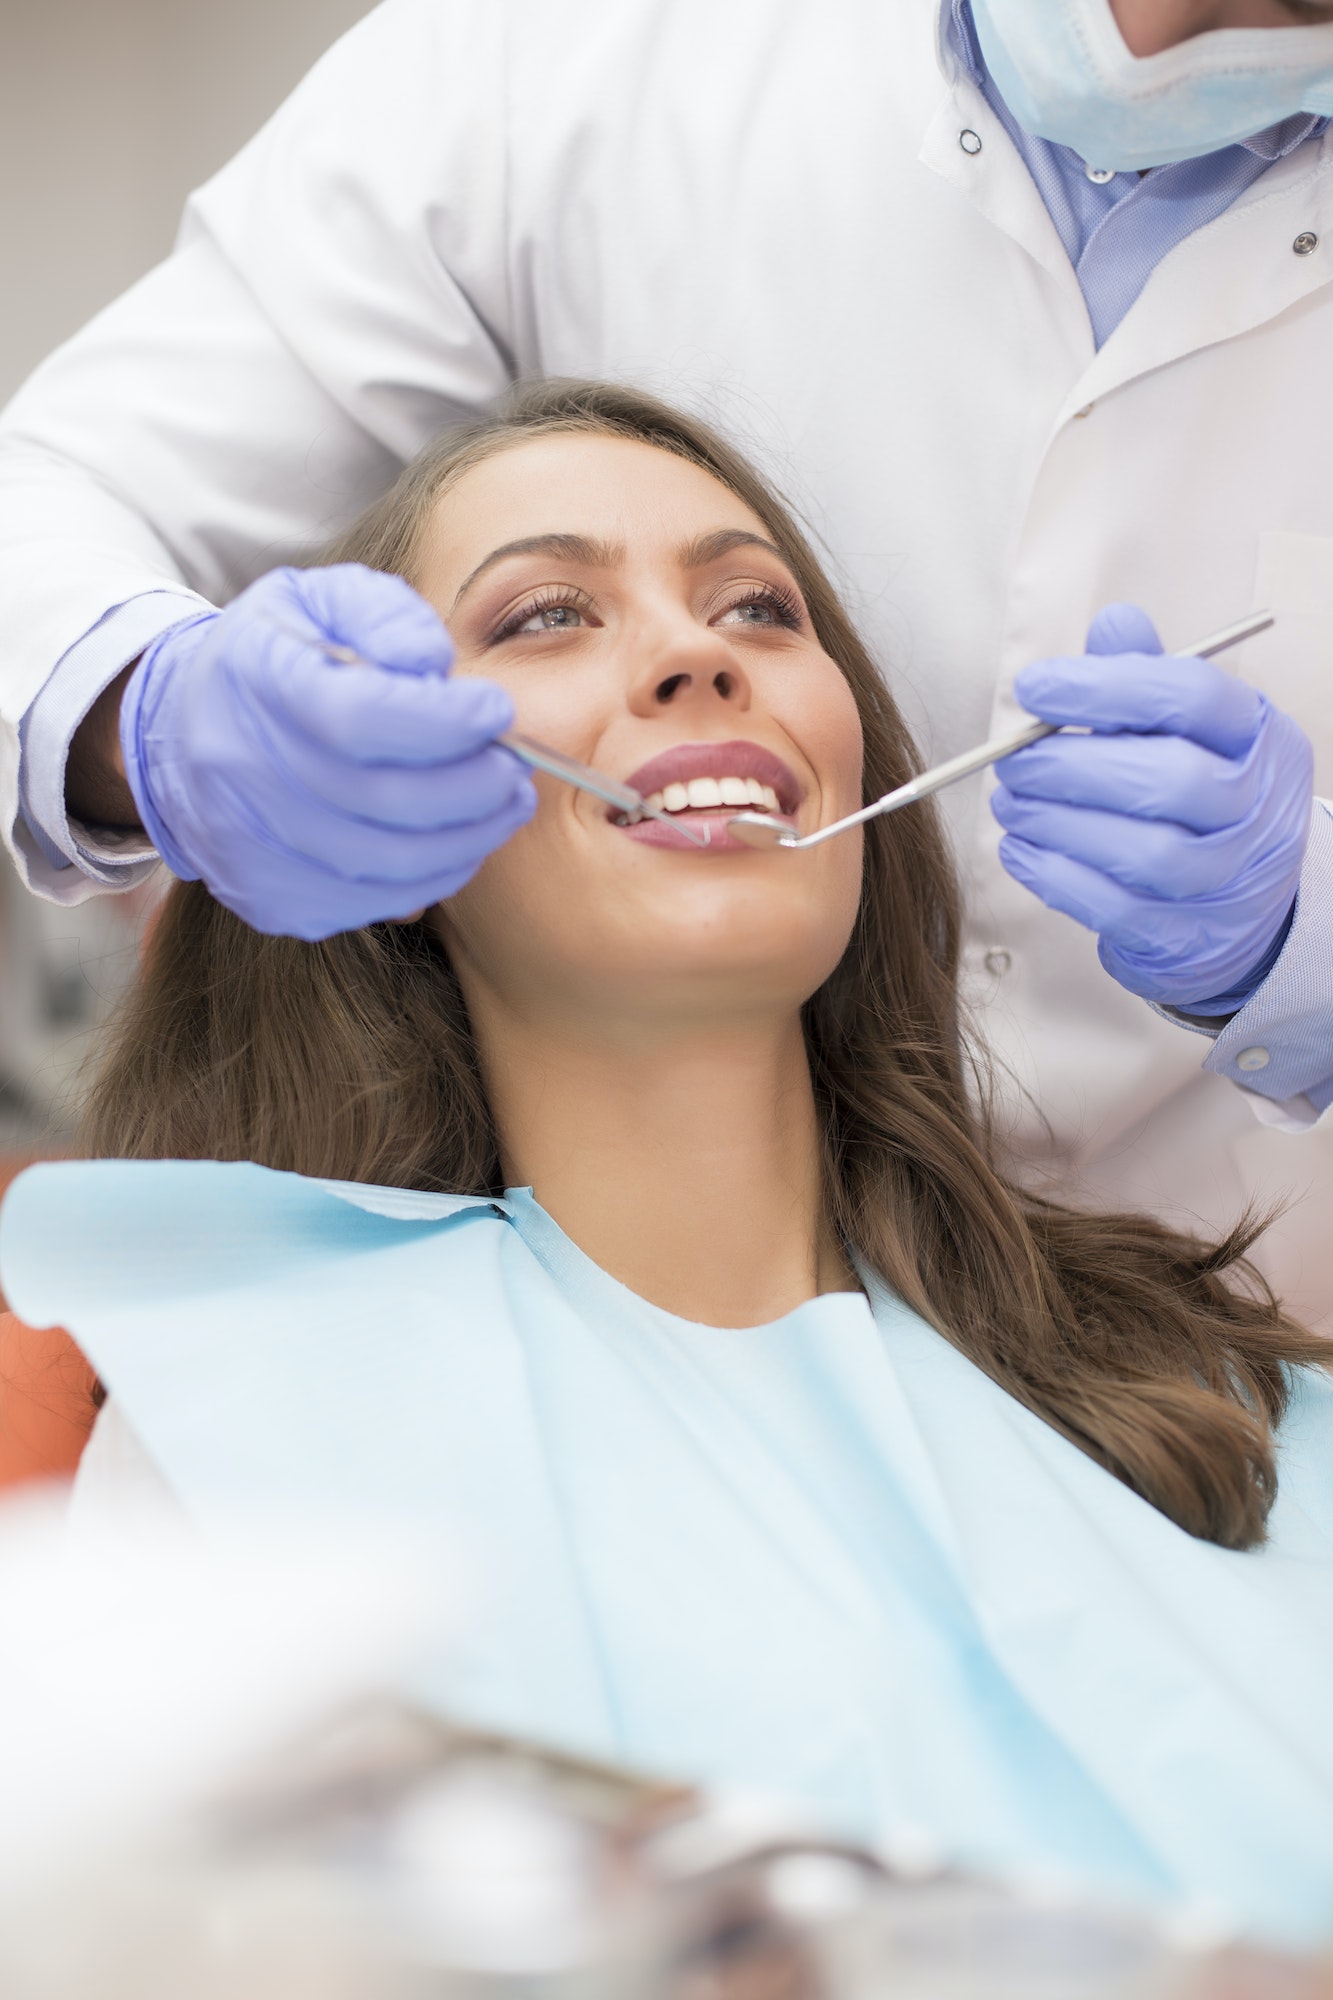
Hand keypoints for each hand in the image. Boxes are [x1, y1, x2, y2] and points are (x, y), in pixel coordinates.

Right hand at [121, 564, 534, 939]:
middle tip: (514, 767)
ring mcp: (252, 848)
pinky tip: (461, 839)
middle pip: (384, 801)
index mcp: (254, 683)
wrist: (181, 734)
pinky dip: (435, 875)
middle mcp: (241, 773)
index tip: (495, 711)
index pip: (358, 718)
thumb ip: (385, 616)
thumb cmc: (276, 658)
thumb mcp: (321, 601)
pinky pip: (376, 902)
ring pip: (389, 864)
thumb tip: (436, 665)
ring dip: (469, 837)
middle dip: (473, 786)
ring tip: (506, 802)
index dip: (443, 723)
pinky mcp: (272, 899)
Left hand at [991, 603, 1314, 1010]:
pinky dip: (1054, 876)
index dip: (1104, 688)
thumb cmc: (1196, 796)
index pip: (1190, 697)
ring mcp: (1228, 877)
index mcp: (1258, 735)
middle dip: (1072, 767)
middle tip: (1013, 761)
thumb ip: (1145, 676)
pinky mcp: (1187, 934)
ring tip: (1010, 804)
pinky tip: (1020, 850)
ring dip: (1057, 824)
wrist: (1238, 905)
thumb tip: (1112, 624)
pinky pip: (1115, 907)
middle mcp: (1257, 806)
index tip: (1033, 689)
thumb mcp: (1185, 728)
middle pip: (1168, 780)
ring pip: (1144, 851)